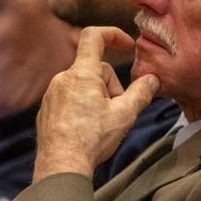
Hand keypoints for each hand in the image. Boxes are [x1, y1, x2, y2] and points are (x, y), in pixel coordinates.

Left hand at [33, 27, 160, 181]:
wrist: (61, 165)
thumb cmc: (91, 139)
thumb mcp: (125, 115)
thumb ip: (141, 93)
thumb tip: (152, 80)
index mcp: (82, 74)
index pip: (94, 36)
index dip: (113, 34)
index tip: (127, 45)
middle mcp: (63, 79)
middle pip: (95, 70)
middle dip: (111, 86)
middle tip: (117, 111)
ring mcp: (52, 94)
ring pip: (83, 86)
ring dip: (97, 98)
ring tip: (101, 124)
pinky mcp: (47, 109)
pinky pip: (69, 99)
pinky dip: (82, 108)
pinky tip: (86, 130)